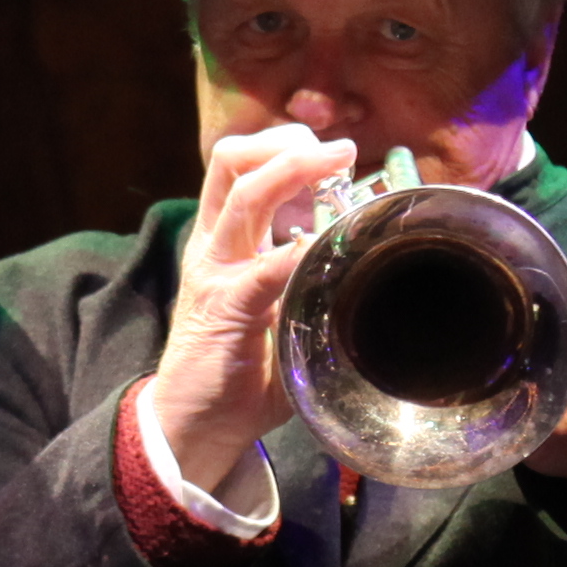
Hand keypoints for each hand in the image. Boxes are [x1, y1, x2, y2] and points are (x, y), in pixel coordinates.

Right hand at [140, 125, 353, 496]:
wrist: (197, 423)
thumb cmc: (244, 370)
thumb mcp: (279, 309)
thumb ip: (309, 278)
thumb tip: (369, 258)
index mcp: (224, 240)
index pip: (241, 168)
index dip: (286, 148)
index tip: (337, 156)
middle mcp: (215, 245)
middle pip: (233, 161)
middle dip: (289, 143)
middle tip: (339, 150)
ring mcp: (215, 270)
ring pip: (242, 191)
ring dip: (292, 168)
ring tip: (333, 162)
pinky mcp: (223, 306)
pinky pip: (264, 265)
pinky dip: (299, 249)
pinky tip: (326, 241)